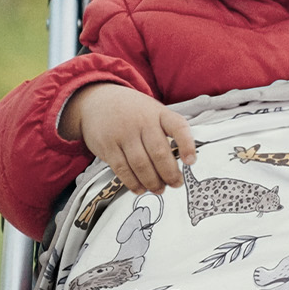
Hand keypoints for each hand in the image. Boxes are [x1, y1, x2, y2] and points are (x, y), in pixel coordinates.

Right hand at [60, 83, 196, 195]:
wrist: (97, 100)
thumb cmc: (133, 112)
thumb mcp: (154, 112)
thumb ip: (168, 131)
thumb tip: (183, 162)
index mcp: (159, 113)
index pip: (178, 127)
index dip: (187, 145)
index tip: (191, 162)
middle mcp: (142, 122)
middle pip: (159, 153)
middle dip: (170, 174)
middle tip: (176, 184)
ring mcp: (123, 134)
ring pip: (141, 164)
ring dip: (152, 181)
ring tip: (159, 189)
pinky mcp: (107, 145)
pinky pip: (122, 168)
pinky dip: (133, 182)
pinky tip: (140, 188)